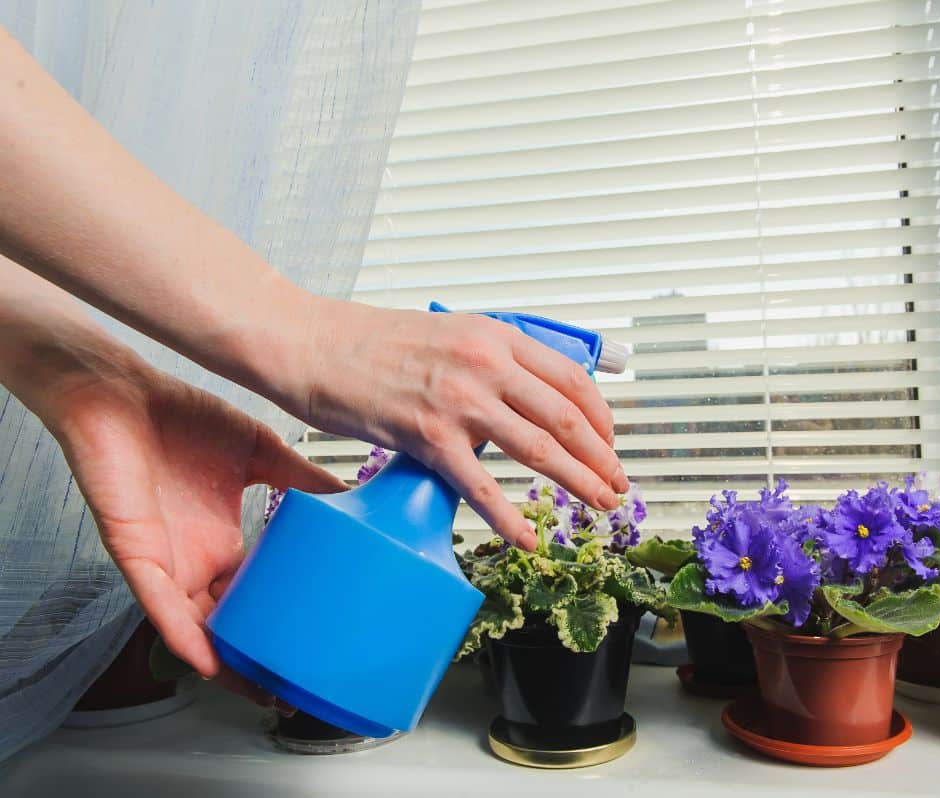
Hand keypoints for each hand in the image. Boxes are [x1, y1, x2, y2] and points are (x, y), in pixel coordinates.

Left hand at [46, 355, 344, 702]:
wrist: (124, 393)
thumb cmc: (178, 417)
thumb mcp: (259, 450)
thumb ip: (302, 474)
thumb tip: (351, 487)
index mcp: (221, 540)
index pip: (252, 594)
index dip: (278, 621)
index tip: (313, 640)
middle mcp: (194, 560)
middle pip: (226, 624)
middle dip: (255, 658)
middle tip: (293, 682)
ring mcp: (166, 562)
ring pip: (195, 630)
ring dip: (226, 661)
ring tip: (260, 689)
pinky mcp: (137, 555)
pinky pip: (160, 607)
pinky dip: (185, 636)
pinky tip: (210, 659)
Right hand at [298, 299, 627, 549]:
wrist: (311, 343)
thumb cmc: (372, 342)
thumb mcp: (450, 333)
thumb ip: (491, 360)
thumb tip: (526, 396)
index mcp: (496, 336)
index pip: (572, 379)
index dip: (601, 417)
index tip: (610, 443)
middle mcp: (486, 363)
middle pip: (567, 419)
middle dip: (602, 458)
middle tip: (618, 485)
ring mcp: (459, 400)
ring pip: (538, 451)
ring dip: (577, 484)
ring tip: (598, 506)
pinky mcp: (427, 436)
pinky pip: (480, 487)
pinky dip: (509, 518)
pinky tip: (528, 538)